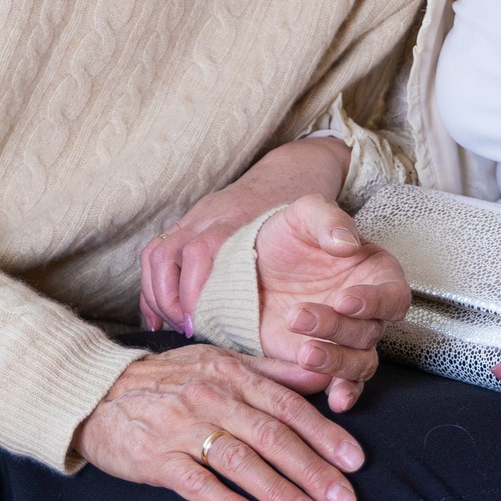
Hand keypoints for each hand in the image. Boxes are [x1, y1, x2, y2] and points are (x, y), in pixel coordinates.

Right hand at [73, 345, 365, 500]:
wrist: (94, 393)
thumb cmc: (164, 382)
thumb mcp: (215, 363)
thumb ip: (269, 372)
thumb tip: (319, 377)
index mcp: (229, 373)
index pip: (286, 405)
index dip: (323, 433)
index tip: (355, 461)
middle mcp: (209, 396)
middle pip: (270, 435)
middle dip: (312, 469)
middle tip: (344, 500)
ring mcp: (181, 427)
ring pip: (238, 459)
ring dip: (277, 490)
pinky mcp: (154, 457)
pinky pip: (196, 482)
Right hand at [140, 138, 351, 332]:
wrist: (289, 169)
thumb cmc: (299, 199)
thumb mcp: (320, 209)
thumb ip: (332, 226)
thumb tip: (348, 246)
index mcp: (234, 220)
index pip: (201, 253)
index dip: (193, 292)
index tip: (197, 325)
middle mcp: (205, 218)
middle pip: (166, 256)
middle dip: (167, 298)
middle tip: (183, 331)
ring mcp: (191, 220)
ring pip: (155, 255)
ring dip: (156, 295)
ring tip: (169, 327)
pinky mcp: (187, 225)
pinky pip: (155, 255)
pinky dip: (152, 288)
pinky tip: (158, 316)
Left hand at [251, 197, 410, 412]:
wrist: (252, 265)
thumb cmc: (287, 236)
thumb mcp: (302, 214)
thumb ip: (326, 219)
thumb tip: (346, 242)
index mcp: (376, 274)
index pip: (393, 295)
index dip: (374, 302)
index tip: (345, 300)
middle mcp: (368, 312)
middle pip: (370, 332)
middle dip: (336, 328)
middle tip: (298, 315)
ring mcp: (347, 340)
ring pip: (360, 363)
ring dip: (335, 362)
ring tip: (303, 352)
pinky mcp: (325, 360)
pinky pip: (345, 384)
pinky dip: (345, 394)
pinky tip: (333, 400)